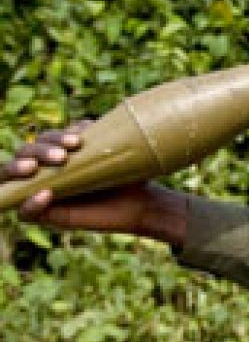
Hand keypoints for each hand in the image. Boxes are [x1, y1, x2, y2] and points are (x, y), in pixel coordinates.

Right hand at [5, 121, 188, 244]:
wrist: (142, 203)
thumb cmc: (126, 174)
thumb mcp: (109, 151)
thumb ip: (94, 135)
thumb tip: (82, 126)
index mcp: (57, 152)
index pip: (41, 140)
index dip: (53, 138)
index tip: (77, 142)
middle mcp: (45, 171)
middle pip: (22, 154)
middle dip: (38, 151)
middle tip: (62, 157)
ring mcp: (41, 192)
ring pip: (8, 179)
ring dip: (15, 169)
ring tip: (33, 169)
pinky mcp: (46, 216)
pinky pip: (24, 212)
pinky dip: (29, 203)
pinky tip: (46, 194)